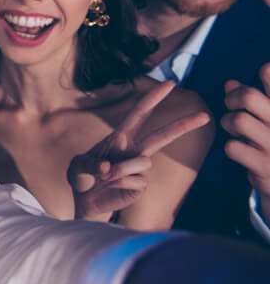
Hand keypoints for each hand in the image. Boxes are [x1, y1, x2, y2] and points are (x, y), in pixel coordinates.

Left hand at [68, 80, 209, 220]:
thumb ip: (90, 164)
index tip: (170, 84)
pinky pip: (136, 181)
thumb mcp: (78, 166)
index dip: (153, 98)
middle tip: (206, 116)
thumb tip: (109, 168)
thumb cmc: (81, 177)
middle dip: (183, 125)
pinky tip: (110, 187)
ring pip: (142, 162)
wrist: (84, 200)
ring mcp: (139, 168)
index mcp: (120, 138)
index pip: (140, 114)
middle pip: (162, 136)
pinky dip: (119, 183)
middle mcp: (134, 150)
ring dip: (121, 169)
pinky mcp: (141, 185)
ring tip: (104, 176)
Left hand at [222, 63, 269, 221]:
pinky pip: (232, 147)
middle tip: (231, 104)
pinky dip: (232, 146)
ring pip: (238, 120)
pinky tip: (241, 150)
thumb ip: (254, 100)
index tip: (264, 72)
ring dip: (228, 122)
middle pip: (249, 97)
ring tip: (233, 128)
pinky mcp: (264, 166)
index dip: (268, 72)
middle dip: (233, 97)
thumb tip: (229, 83)